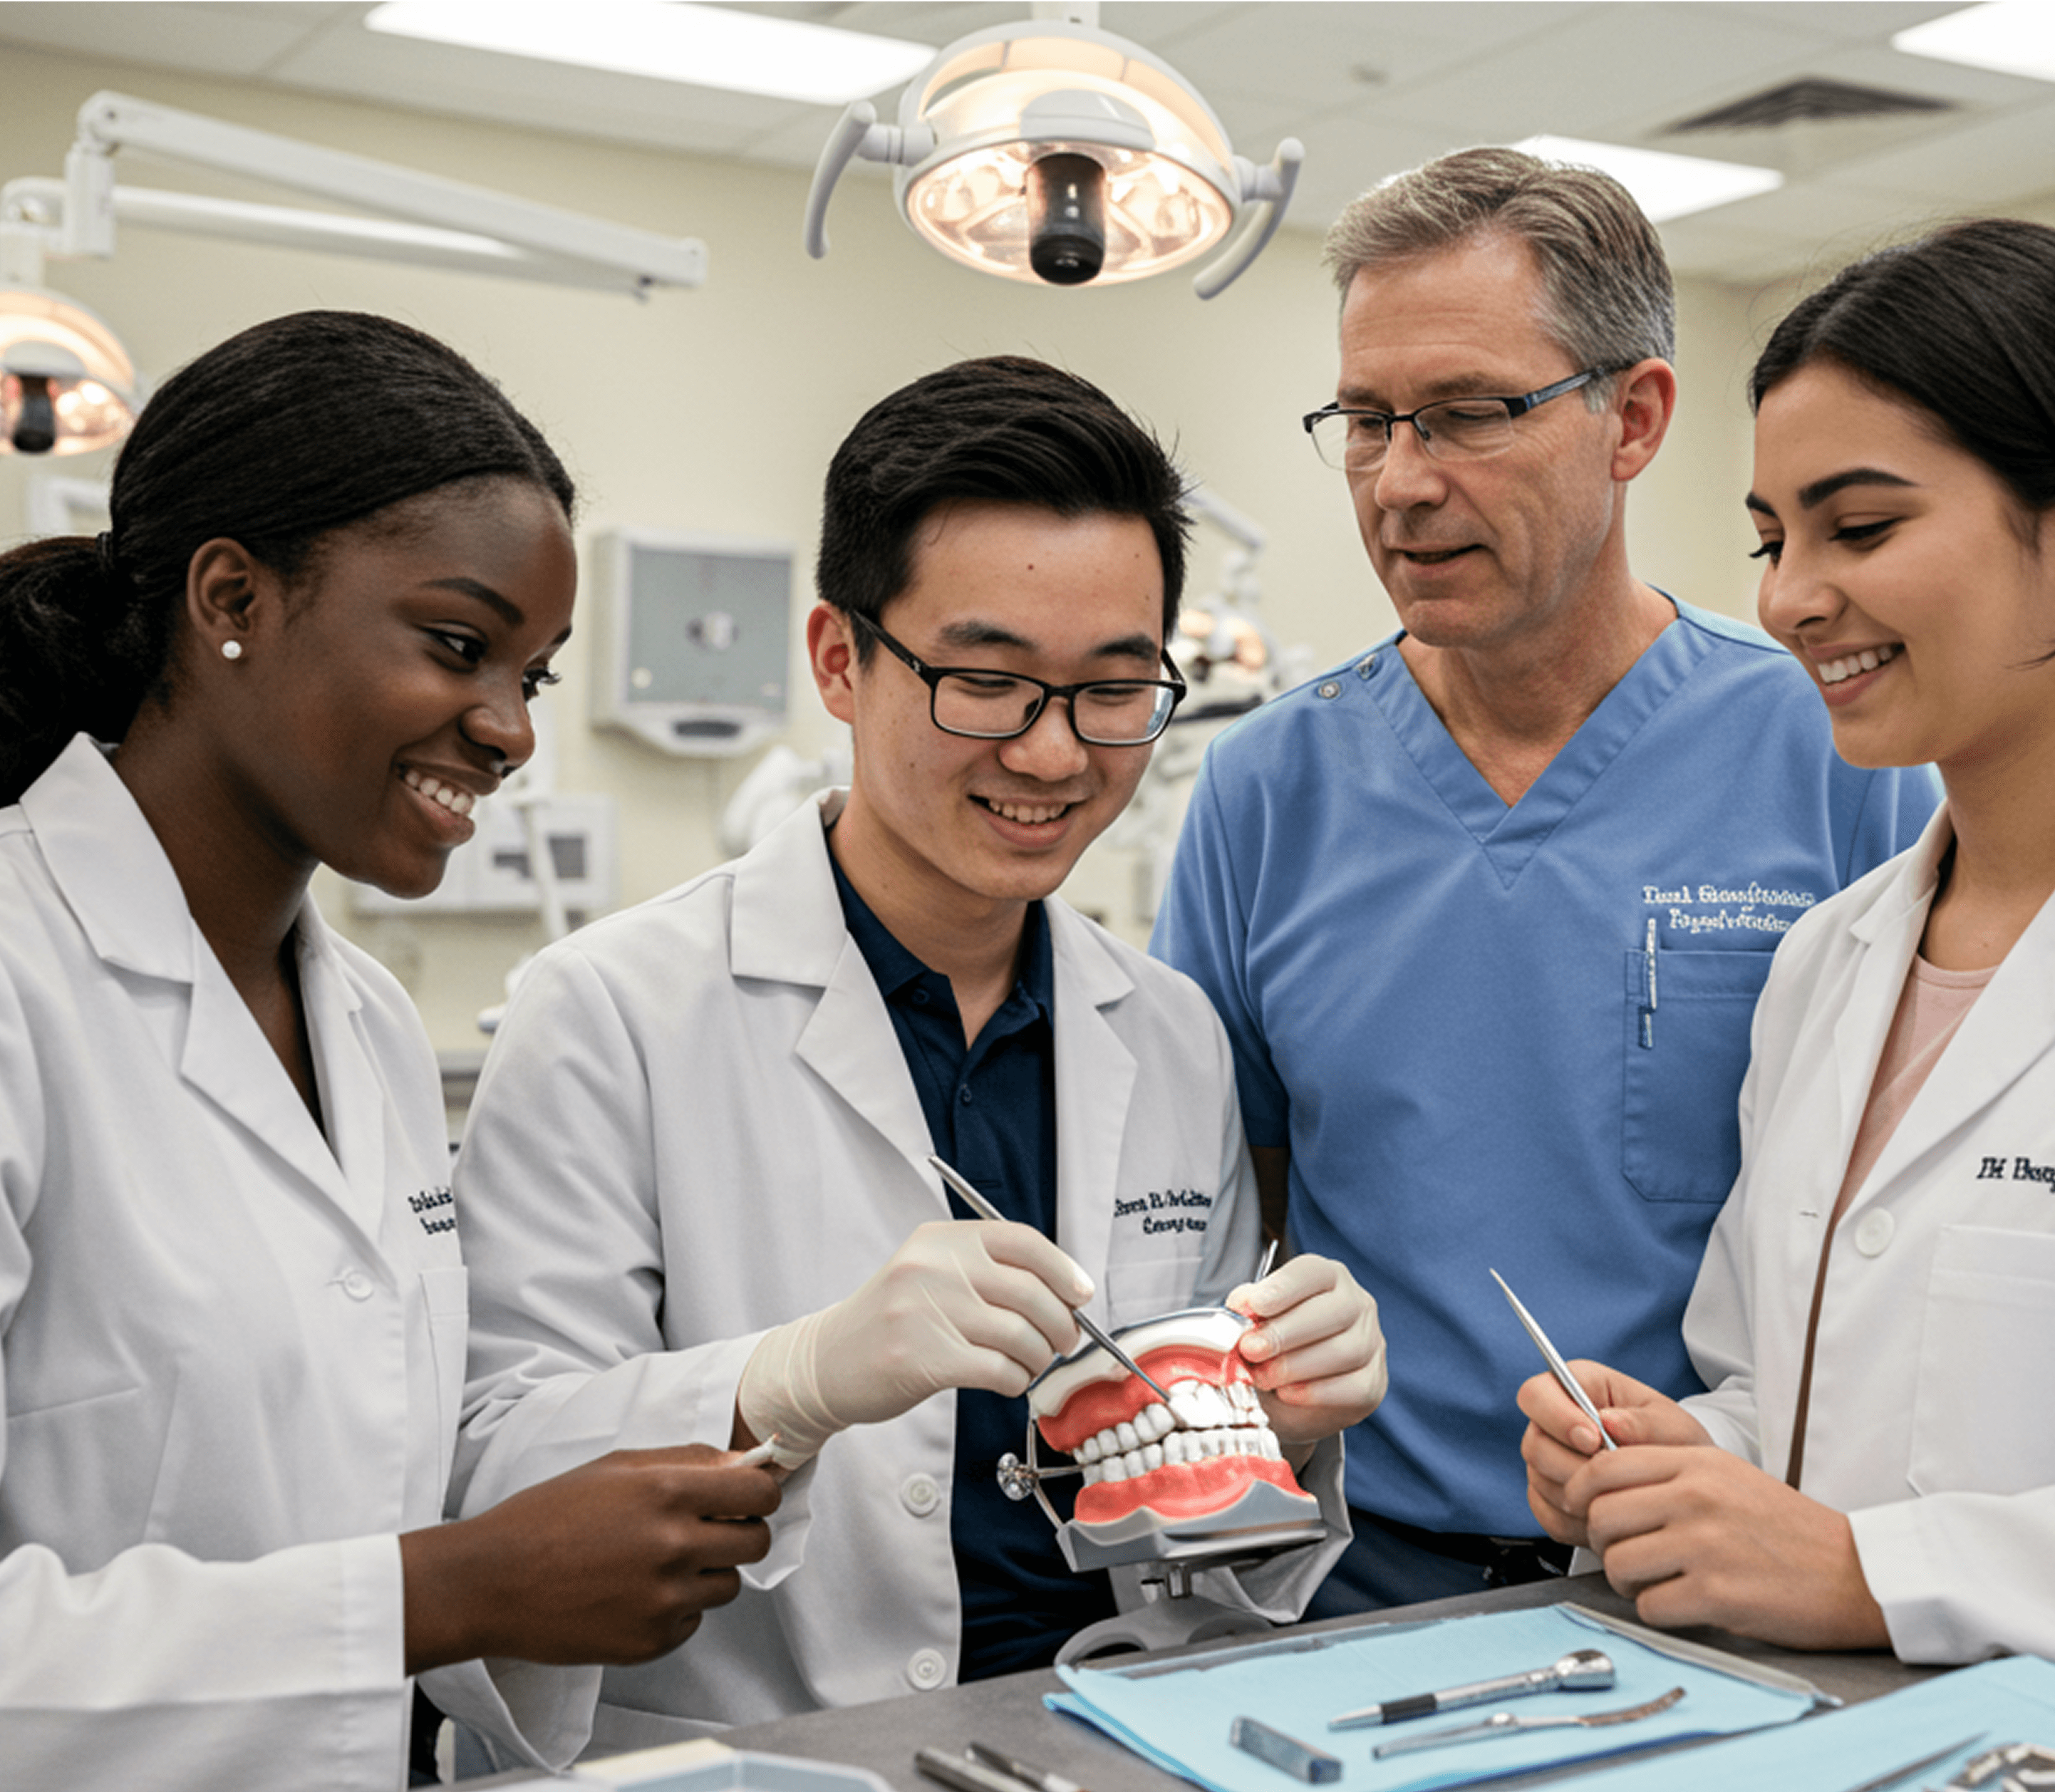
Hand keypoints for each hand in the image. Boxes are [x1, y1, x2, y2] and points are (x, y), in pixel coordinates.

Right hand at [402, 1443, 777, 1671]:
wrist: (490, 1583)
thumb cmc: (548, 1516)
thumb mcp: (617, 1468)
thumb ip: (687, 1462)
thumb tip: (744, 1463)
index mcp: (666, 1492)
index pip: (758, 1492)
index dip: (760, 1492)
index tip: (749, 1495)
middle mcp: (672, 1545)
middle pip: (756, 1542)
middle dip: (741, 1531)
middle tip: (710, 1529)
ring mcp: (663, 1599)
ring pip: (729, 1585)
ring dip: (708, 1572)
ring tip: (659, 1562)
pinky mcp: (651, 1641)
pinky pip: (693, 1620)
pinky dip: (676, 1608)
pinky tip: (634, 1593)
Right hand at [738, 1220, 1089, 1465]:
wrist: (827, 1361)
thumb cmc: (892, 1321)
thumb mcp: (931, 1273)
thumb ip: (986, 1271)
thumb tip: (1064, 1290)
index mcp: (940, 1239)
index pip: (1022, 1240)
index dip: (1063, 1268)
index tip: (1081, 1294)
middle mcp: (934, 1268)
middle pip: (1030, 1291)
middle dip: (1061, 1324)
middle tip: (1063, 1342)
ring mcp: (926, 1313)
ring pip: (1020, 1335)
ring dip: (1038, 1358)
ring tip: (1030, 1364)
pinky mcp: (923, 1359)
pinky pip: (999, 1370)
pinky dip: (1015, 1381)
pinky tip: (1007, 1381)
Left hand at [1227, 1255, 1386, 1447]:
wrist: (1291, 1396)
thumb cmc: (1274, 1346)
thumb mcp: (1258, 1322)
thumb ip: (1250, 1310)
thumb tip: (1241, 1305)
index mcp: (1328, 1276)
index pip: (1311, 1272)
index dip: (1281, 1287)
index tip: (1253, 1306)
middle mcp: (1357, 1303)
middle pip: (1332, 1311)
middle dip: (1285, 1332)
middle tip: (1250, 1349)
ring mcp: (1371, 1342)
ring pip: (1345, 1350)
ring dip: (1296, 1366)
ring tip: (1262, 1376)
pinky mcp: (1374, 1381)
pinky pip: (1353, 1387)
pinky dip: (1315, 1392)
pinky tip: (1287, 1393)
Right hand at [1517, 1361, 1709, 1545]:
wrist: (1679, 1486)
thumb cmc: (1674, 1445)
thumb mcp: (1673, 1427)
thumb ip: (1644, 1422)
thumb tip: (1610, 1421)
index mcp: (1577, 1388)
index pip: (1536, 1394)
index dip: (1556, 1417)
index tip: (1594, 1439)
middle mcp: (1552, 1423)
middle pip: (1534, 1445)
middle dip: (1575, 1467)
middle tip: (1615, 1478)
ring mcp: (1546, 1462)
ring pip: (1540, 1482)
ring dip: (1582, 1496)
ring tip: (1621, 1496)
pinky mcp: (1547, 1499)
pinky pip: (1547, 1516)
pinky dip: (1578, 1522)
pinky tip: (1610, 1516)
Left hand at [1570, 1445, 1889, 1650]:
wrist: (1854, 1572)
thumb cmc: (1784, 1527)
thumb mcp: (1725, 1474)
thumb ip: (1665, 1468)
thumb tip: (1596, 1476)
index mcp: (1695, 1463)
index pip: (1603, 1467)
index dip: (1581, 1493)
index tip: (1584, 1510)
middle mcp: (1695, 1498)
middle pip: (1601, 1517)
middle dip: (1603, 1542)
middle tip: (1626, 1552)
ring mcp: (1704, 1546)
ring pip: (1618, 1564)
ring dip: (1628, 1581)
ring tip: (1657, 1580)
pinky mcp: (1716, 1595)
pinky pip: (1649, 1606)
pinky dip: (1658, 1610)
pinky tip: (1684, 1604)